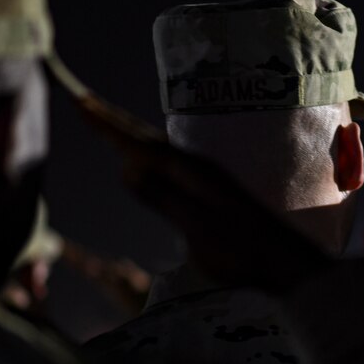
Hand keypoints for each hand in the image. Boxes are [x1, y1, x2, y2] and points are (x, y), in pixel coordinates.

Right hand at [68, 87, 329, 292]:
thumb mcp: (199, 227)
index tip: (80, 103)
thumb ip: (166, 198)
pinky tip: (145, 160)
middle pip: (147, 139)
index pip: (140, 145)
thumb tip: (127, 168)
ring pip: (157, 150)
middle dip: (113, 122)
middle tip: (82, 101)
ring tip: (104, 122)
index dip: (108, 127)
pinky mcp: (210, 192)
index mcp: (191, 172)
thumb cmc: (242, 251)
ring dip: (129, 135)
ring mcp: (205, 178)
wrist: (283, 263)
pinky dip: (146, 154)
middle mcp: (198, 168)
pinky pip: (167, 164)